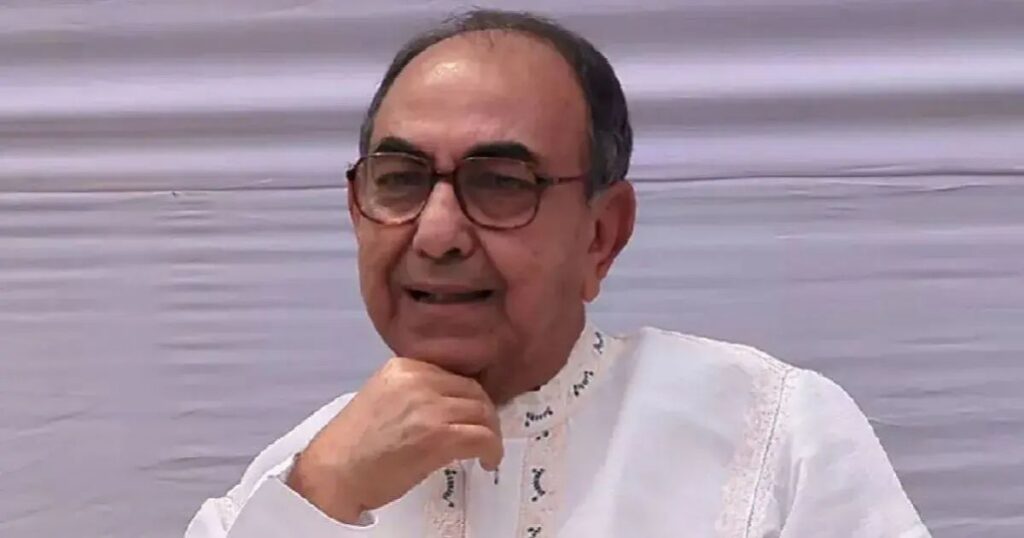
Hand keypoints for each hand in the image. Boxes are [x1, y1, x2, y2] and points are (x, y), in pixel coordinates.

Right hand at [286, 357, 503, 523]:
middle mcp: (418, 380)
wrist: (333, 474)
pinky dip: (492, 449)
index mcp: (403, 367)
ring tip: (487, 450)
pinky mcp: (438, 436)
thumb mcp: (382, 398)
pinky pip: (483, 437)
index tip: (472, 414)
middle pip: (473, 390)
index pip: (453, 375)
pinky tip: (487, 461)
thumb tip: (450, 404)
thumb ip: (414, 393)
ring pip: (483, 412)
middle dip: (484, 413)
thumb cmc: (352, 447)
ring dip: (491, 433)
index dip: (469, 397)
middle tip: (484, 433)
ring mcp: (430, 407)